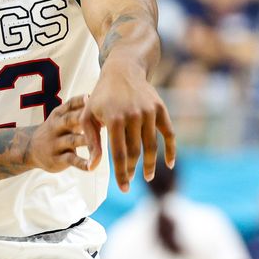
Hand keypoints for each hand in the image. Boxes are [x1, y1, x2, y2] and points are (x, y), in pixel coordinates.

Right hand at [26, 96, 99, 172]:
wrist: (30, 148)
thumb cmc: (55, 130)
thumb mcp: (61, 117)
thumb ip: (78, 110)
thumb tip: (101, 98)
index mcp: (58, 114)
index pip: (69, 104)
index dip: (80, 100)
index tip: (92, 96)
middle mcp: (56, 126)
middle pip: (69, 120)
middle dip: (83, 118)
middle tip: (101, 118)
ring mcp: (56, 143)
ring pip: (73, 140)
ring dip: (87, 141)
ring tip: (100, 143)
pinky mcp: (57, 159)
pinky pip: (71, 160)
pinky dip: (82, 163)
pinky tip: (92, 165)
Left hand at [81, 63, 175, 191]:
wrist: (123, 69)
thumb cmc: (101, 95)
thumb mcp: (88, 115)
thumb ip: (91, 142)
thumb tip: (92, 168)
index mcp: (114, 118)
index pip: (118, 154)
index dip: (121, 174)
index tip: (124, 189)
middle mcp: (133, 115)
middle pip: (135, 152)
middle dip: (133, 169)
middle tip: (130, 180)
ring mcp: (149, 112)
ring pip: (151, 146)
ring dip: (150, 164)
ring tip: (146, 176)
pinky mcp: (160, 109)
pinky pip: (168, 133)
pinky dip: (171, 150)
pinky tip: (169, 164)